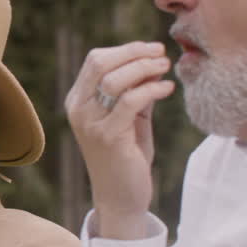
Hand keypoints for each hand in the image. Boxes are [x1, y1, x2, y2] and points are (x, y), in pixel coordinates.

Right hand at [65, 41, 174, 238]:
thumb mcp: (130, 116)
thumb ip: (137, 90)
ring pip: (115, 80)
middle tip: (161, 54)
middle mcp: (78, 109)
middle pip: (102, 63)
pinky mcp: (108, 137)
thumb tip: (153, 60)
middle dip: (135, 53)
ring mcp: (90, 123)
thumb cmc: (126, 155)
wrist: (120, 197)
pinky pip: (131, 101)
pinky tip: (167, 89)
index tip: (152, 49)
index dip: (126, 49)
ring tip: (166, 68)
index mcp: (78, 100)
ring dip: (145, 68)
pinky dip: (152, 89)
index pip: (96, 59)